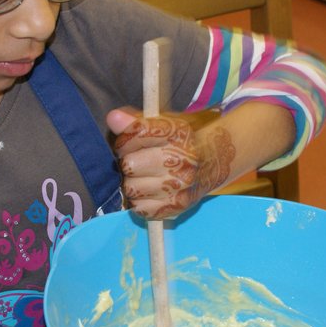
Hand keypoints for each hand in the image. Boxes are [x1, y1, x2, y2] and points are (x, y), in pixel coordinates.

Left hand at [106, 108, 234, 218]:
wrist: (212, 163)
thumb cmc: (180, 142)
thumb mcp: (164, 124)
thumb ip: (136, 121)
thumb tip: (113, 118)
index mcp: (178, 134)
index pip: (136, 133)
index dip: (125, 138)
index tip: (128, 141)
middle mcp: (181, 161)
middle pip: (129, 164)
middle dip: (128, 162)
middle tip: (137, 161)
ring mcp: (180, 187)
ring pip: (131, 188)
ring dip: (131, 182)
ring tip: (143, 177)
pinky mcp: (176, 207)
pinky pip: (139, 208)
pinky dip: (139, 200)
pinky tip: (148, 191)